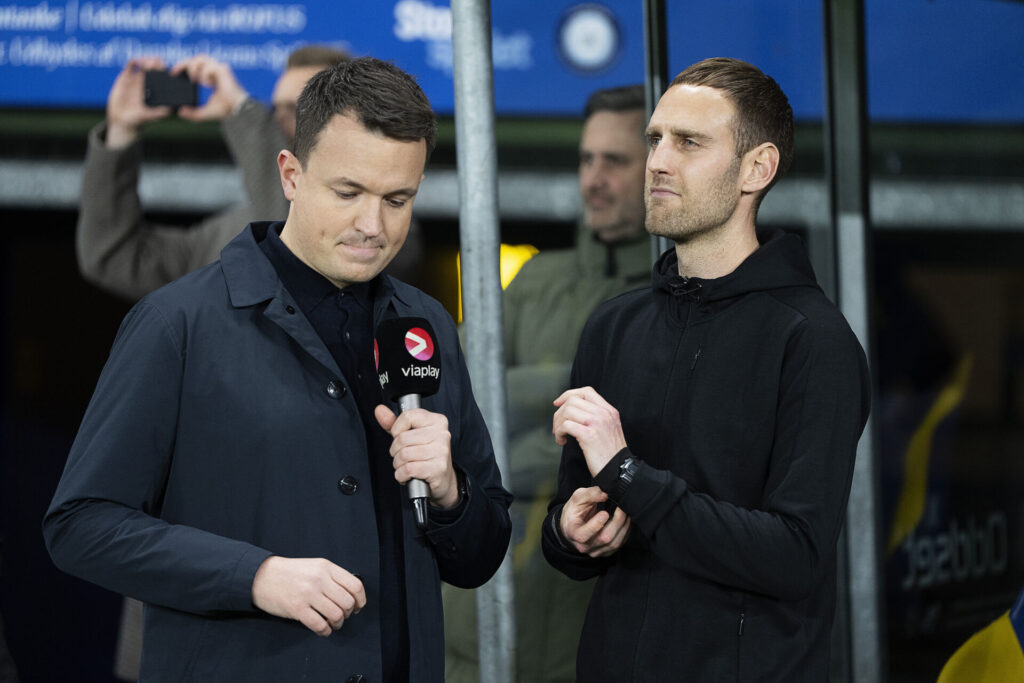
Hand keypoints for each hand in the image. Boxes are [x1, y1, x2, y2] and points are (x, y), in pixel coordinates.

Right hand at [105, 57, 172, 147]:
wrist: (122, 120)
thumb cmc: (138, 120)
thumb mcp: (150, 116)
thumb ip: (159, 112)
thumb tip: (170, 110)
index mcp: (156, 90)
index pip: (163, 76)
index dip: (165, 71)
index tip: (164, 71)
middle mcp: (147, 82)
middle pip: (154, 66)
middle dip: (156, 62)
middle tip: (154, 64)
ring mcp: (136, 79)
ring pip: (143, 63)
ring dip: (146, 60)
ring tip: (146, 63)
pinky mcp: (125, 78)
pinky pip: (130, 66)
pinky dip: (134, 61)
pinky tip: (136, 62)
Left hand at [171, 54, 248, 121]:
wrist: (237, 111)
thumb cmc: (225, 110)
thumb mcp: (204, 112)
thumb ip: (192, 113)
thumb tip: (180, 112)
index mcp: (211, 77)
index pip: (196, 64)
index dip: (184, 66)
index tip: (174, 73)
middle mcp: (216, 70)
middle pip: (197, 57)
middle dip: (184, 63)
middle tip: (176, 72)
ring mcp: (220, 69)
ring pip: (202, 58)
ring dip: (193, 67)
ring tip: (194, 80)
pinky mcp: (224, 70)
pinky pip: (209, 67)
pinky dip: (205, 75)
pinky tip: (207, 84)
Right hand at [251, 556, 365, 635]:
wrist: (262, 576)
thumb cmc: (290, 572)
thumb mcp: (315, 566)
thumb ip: (332, 577)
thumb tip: (351, 594)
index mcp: (326, 567)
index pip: (355, 585)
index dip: (360, 600)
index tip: (358, 607)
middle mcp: (319, 579)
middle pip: (348, 602)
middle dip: (349, 613)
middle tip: (343, 616)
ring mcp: (308, 594)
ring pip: (336, 615)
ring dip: (337, 623)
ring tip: (333, 623)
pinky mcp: (297, 609)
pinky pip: (319, 625)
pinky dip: (325, 631)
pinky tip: (322, 629)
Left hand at [375, 405, 458, 508]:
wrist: (443, 479)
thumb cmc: (426, 455)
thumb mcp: (410, 435)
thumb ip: (394, 423)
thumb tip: (379, 410)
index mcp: (437, 421)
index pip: (408, 416)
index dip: (397, 429)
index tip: (400, 437)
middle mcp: (442, 434)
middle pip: (402, 438)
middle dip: (395, 451)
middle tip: (402, 456)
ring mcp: (441, 451)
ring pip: (404, 454)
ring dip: (398, 465)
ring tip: (405, 466)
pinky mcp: (438, 468)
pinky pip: (408, 469)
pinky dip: (401, 475)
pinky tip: (407, 475)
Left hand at [552, 386, 626, 475]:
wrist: (620, 470)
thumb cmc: (610, 454)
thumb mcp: (609, 429)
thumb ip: (596, 417)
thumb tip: (572, 411)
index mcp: (609, 411)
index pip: (586, 391)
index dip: (569, 395)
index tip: (558, 404)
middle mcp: (604, 414)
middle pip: (573, 400)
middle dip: (559, 413)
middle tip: (557, 427)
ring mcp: (597, 423)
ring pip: (567, 411)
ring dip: (558, 424)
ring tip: (560, 436)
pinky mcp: (589, 435)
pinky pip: (565, 426)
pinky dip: (559, 433)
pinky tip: (562, 442)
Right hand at [559, 486, 630, 556]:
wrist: (574, 525)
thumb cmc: (574, 512)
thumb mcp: (577, 498)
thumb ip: (589, 494)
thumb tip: (604, 495)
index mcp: (574, 533)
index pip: (583, 535)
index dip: (595, 525)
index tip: (605, 513)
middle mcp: (584, 546)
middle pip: (604, 538)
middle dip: (617, 521)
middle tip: (622, 508)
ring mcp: (596, 551)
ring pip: (615, 543)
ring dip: (624, 526)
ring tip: (625, 513)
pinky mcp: (606, 552)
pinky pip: (619, 544)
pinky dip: (625, 532)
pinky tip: (625, 522)